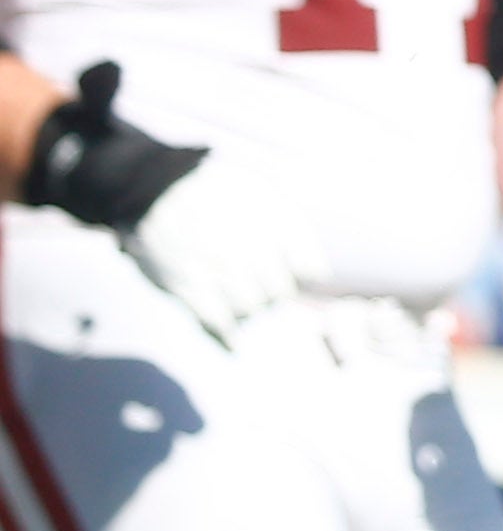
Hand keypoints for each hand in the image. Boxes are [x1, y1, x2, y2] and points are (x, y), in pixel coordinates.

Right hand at [122, 167, 310, 343]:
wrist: (156, 186)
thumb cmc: (213, 188)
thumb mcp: (262, 195)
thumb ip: (292, 232)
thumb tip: (317, 276)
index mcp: (273, 225)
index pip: (309, 270)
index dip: (303, 275)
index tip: (296, 274)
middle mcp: (249, 249)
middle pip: (279, 293)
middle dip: (274, 293)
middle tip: (263, 288)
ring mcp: (217, 269)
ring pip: (250, 308)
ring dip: (250, 310)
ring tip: (242, 302)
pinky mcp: (186, 285)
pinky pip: (215, 321)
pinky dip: (226, 337)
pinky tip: (233, 345)